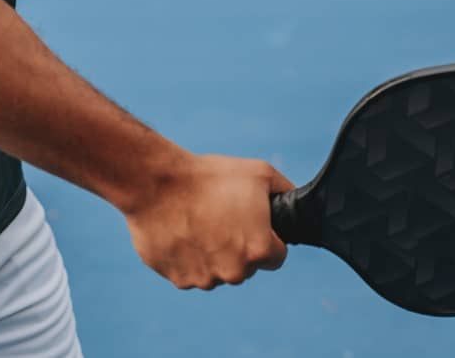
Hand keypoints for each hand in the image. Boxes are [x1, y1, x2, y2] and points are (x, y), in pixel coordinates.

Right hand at [124, 153, 293, 289]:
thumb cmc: (211, 177)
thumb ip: (286, 192)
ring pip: (219, 271)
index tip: (254, 225)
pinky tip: (183, 231)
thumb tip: (296, 202)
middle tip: (224, 218)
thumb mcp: (260, 174)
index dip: (269, 239)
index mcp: (259, 251)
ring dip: (214, 254)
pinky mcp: (179, 280)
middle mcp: (234, 272)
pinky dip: (190, 257)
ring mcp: (205, 279)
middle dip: (240, 246)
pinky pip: (193, 272)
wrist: (158, 185)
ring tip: (200, 222)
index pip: (276, 257)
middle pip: (247, 266)